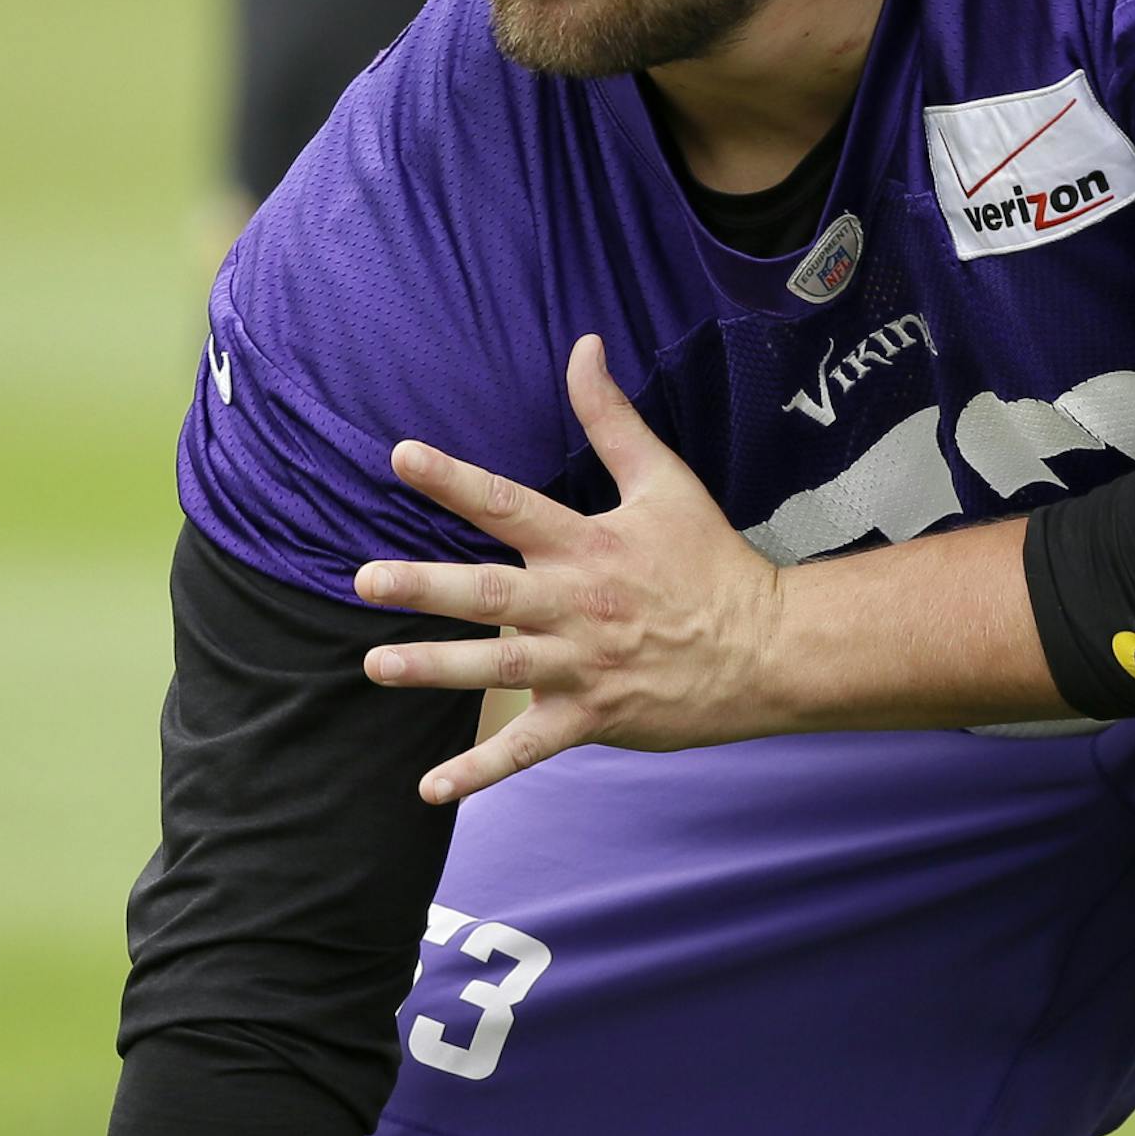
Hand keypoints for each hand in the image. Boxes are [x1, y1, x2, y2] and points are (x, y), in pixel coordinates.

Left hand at [357, 334, 785, 799]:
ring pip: (500, 670)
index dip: (456, 481)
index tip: (401, 458)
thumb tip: (582, 347)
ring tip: (375, 666)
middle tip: (366, 581)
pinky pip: (528, 749)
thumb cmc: (712, 562)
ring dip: (436, 670)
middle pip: (493, 595)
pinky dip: (480, 772)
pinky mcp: (593, 717)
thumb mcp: (666, 481)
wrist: (768, 649)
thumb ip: (613, 419)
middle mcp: (579, 605)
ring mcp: (584, 666)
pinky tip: (429, 788)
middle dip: (427, 588)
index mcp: (591, 544)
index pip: (512, 505)